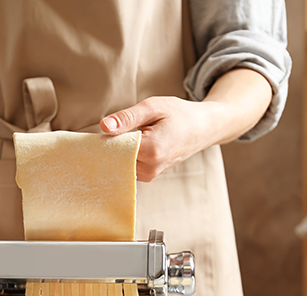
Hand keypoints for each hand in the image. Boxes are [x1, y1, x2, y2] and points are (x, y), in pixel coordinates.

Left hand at [100, 68, 271, 181]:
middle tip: (118, 128)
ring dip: (120, 150)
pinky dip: (125, 156)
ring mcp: (150, 174)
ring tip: (133, 134)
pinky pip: (128, 167)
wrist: (203, 129)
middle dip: (112, 144)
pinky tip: (134, 144)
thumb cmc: (179, 115)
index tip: (107, 128)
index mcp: (151, 150)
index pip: (114, 149)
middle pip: (116, 158)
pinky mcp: (149, 176)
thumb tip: (104, 126)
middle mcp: (150, 168)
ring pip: (121, 164)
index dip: (106, 137)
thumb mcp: (153, 107)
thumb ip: (127, 118)